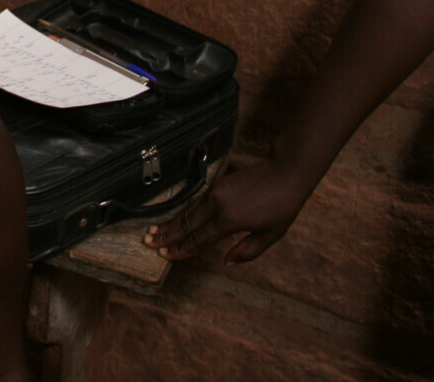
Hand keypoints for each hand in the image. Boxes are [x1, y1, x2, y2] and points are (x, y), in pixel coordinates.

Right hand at [142, 157, 317, 263]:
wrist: (285, 172)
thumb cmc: (282, 206)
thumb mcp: (271, 235)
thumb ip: (248, 250)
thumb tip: (227, 262)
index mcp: (229, 221)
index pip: (200, 239)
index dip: (182, 249)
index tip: (167, 255)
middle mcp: (217, 205)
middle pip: (186, 224)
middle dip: (167, 234)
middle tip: (149, 241)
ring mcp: (215, 192)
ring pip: (188, 211)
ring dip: (172, 222)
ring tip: (155, 230)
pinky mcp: (217, 184)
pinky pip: (196, 202)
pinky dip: (185, 212)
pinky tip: (178, 218)